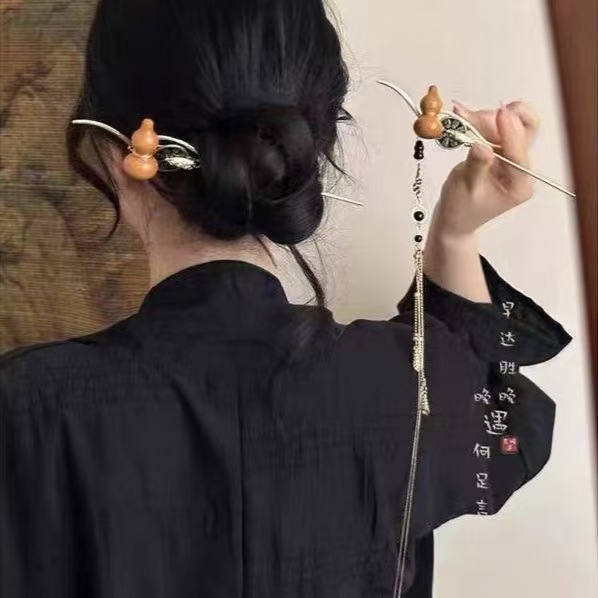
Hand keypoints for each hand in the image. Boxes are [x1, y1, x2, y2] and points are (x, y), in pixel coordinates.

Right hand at [429, 100, 540, 240]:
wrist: (455, 216)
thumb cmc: (461, 209)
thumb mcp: (467, 189)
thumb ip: (476, 166)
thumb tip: (481, 146)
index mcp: (520, 184)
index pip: (519, 153)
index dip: (509, 131)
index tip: (500, 113)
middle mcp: (521, 168)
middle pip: (524, 130)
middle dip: (500, 119)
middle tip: (473, 117)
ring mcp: (512, 156)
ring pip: (510, 124)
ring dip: (486, 118)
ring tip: (463, 118)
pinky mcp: (501, 149)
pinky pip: (496, 128)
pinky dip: (480, 121)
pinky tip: (465, 119)